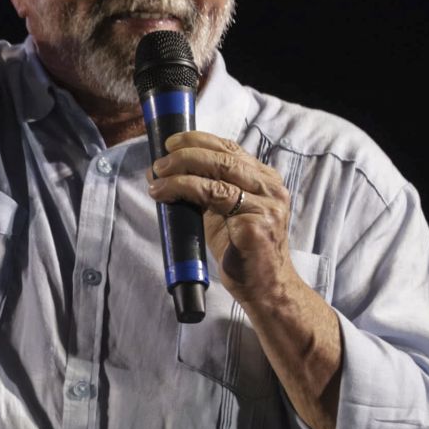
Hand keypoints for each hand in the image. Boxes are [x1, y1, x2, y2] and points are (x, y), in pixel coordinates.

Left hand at [147, 131, 300, 308]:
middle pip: (224, 158)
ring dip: (180, 173)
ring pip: (218, 175)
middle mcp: (271, 189)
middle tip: (160, 162)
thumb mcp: (225, 214)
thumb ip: (206, 191)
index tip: (172, 142)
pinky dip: (185, 190)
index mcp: (266, 181)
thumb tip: (163, 172)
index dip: (199, 140)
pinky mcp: (255, 225)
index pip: (231, 149)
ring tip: (157, 178)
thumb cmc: (242, 251)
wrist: (266, 289)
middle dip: (186, 154)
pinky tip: (166, 194)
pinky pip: (214, 198)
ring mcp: (266, 207)